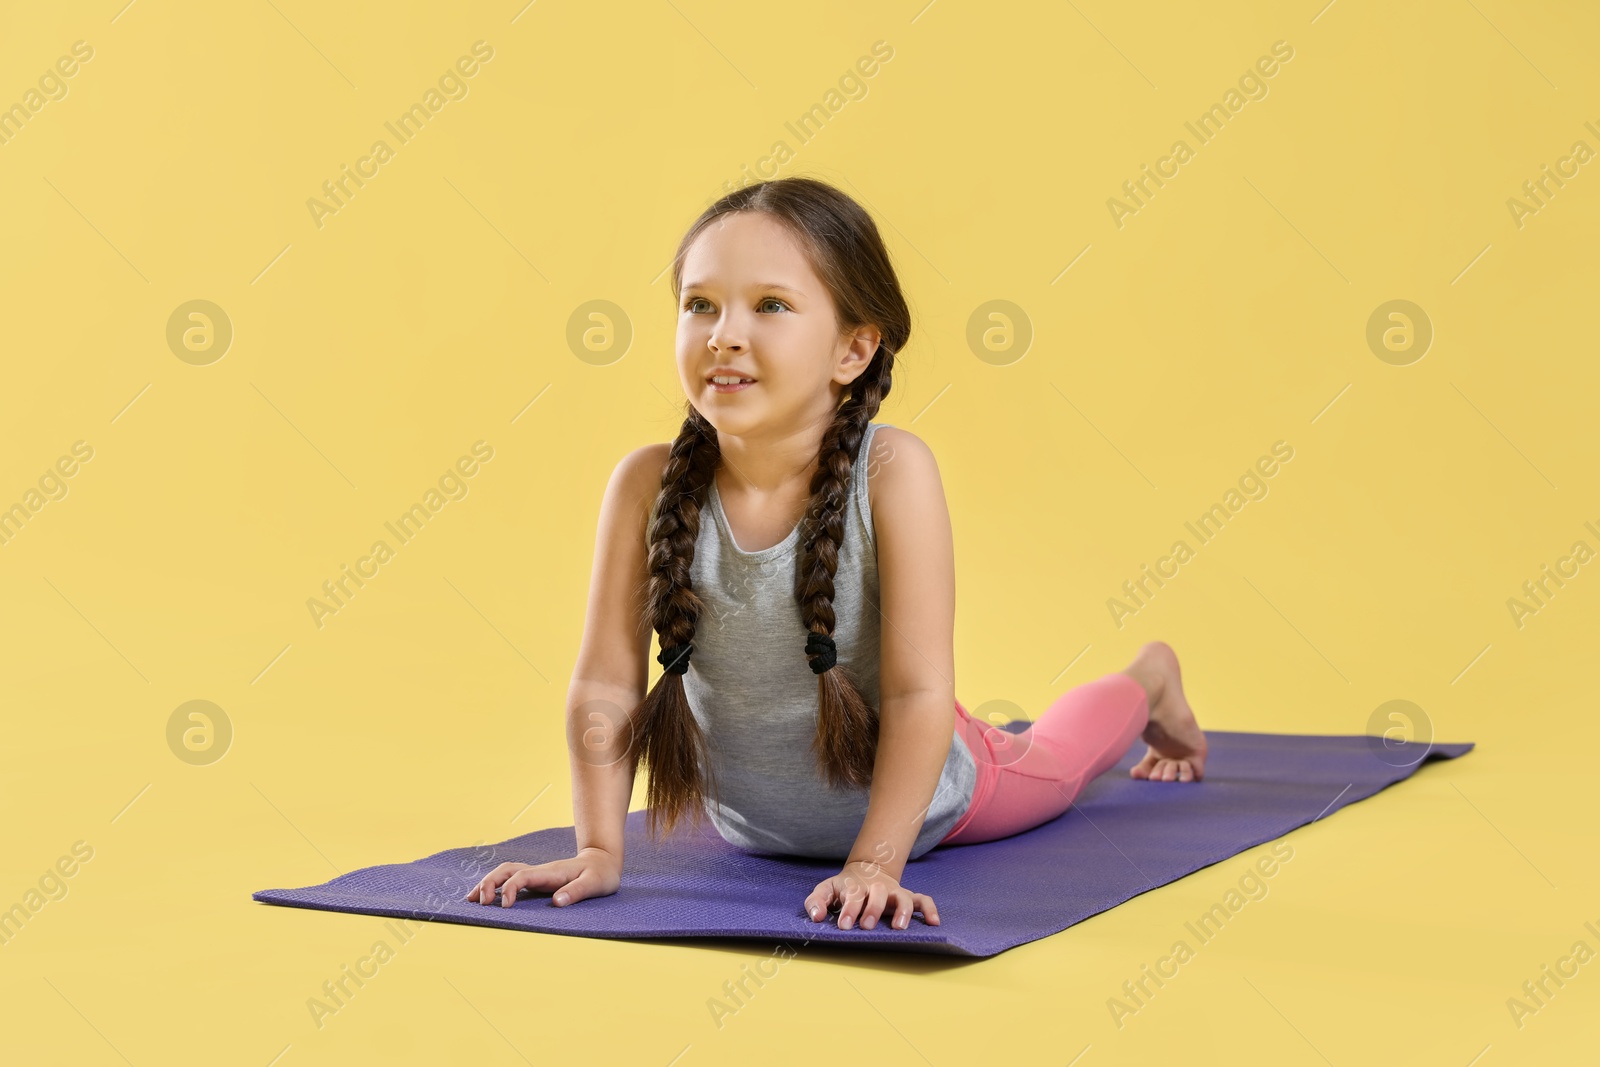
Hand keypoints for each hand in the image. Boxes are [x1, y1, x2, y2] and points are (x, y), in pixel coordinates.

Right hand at [463, 846, 621, 908]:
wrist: (603, 860)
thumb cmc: (601, 875)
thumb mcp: (595, 884)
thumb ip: (577, 892)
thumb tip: (557, 902)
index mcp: (551, 873)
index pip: (522, 876)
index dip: (509, 889)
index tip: (504, 907)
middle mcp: (540, 871)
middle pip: (506, 870)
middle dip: (489, 883)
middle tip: (478, 903)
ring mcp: (537, 874)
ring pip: (505, 872)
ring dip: (488, 883)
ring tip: (471, 900)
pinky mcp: (537, 879)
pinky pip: (510, 879)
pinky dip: (495, 885)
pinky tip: (486, 896)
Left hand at [803, 860, 939, 930]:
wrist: (866, 871)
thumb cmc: (843, 888)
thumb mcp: (826, 890)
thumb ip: (816, 901)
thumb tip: (816, 917)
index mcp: (855, 886)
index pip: (853, 894)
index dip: (849, 909)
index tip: (844, 925)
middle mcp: (876, 888)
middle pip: (878, 893)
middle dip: (873, 909)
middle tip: (867, 926)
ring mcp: (893, 892)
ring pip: (903, 897)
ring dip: (902, 910)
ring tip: (899, 927)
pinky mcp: (906, 896)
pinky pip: (923, 900)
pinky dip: (930, 909)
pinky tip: (934, 923)